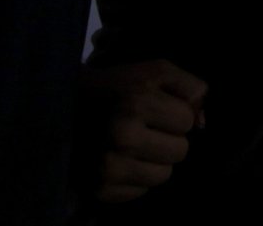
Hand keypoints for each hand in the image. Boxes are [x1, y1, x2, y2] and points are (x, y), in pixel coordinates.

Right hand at [80, 59, 206, 205]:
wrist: (59, 109)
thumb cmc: (114, 88)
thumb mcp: (153, 71)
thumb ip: (189, 87)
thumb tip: (202, 122)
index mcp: (136, 101)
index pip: (187, 121)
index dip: (174, 113)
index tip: (152, 108)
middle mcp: (122, 135)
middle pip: (180, 152)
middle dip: (167, 138)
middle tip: (141, 127)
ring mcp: (110, 165)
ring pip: (164, 175)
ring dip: (153, 160)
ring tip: (131, 144)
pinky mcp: (101, 189)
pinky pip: (142, 191)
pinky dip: (135, 177)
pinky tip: (118, 158)